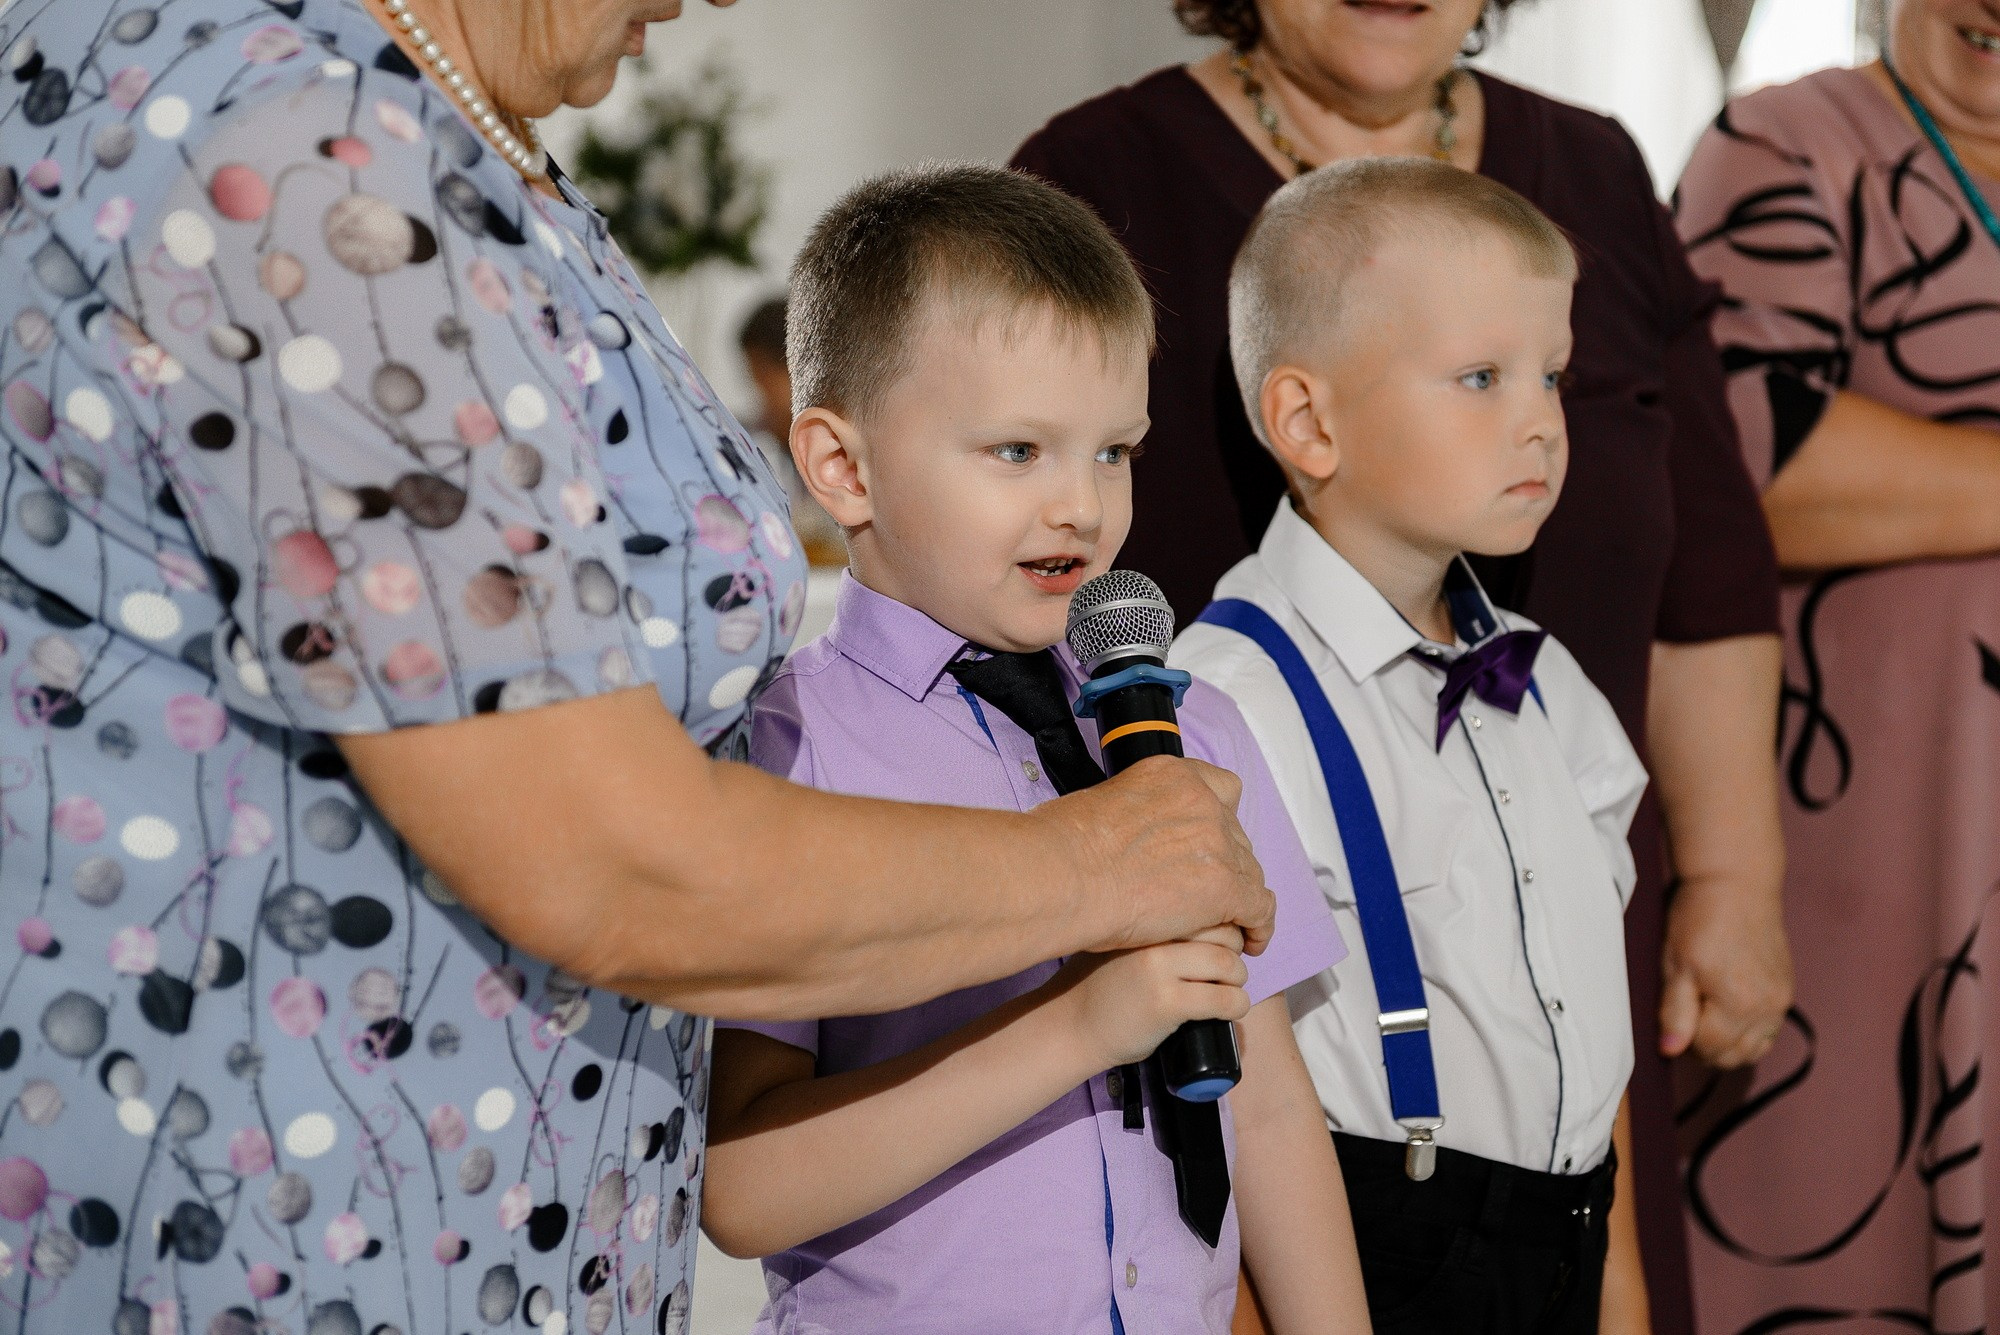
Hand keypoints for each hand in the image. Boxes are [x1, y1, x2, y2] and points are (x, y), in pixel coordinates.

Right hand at [1047, 755, 1276, 956]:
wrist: (1062, 875)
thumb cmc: (1060, 847)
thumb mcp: (1100, 803)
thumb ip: (1131, 813)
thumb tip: (1124, 833)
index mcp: (1172, 775)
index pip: (1221, 789)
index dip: (1218, 820)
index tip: (1206, 843)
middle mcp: (1202, 802)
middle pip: (1235, 836)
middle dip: (1225, 863)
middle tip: (1207, 891)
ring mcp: (1217, 844)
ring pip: (1250, 873)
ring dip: (1240, 896)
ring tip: (1231, 923)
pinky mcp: (1223, 888)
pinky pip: (1259, 909)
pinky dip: (1259, 926)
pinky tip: (1252, 941)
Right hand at [1054, 924, 1249, 1069]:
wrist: (1070, 1025)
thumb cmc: (1097, 985)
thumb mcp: (1122, 941)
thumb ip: (1156, 929)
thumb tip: (1210, 924)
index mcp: (1146, 917)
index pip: (1206, 906)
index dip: (1224, 926)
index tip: (1222, 944)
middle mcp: (1153, 936)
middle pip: (1224, 932)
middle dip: (1236, 952)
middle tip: (1226, 970)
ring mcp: (1160, 969)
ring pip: (1229, 965)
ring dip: (1238, 981)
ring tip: (1229, 990)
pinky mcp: (1167, 1003)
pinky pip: (1223, 999)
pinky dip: (1237, 1005)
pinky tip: (1231, 1010)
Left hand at [1659, 872, 1792, 1066]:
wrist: (1737, 885)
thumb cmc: (1700, 919)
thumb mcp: (1676, 965)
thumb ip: (1675, 1012)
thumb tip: (1671, 1049)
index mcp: (1738, 1004)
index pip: (1709, 1050)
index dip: (1685, 1040)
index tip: (1674, 1017)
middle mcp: (1767, 1008)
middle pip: (1735, 1056)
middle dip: (1707, 1047)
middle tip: (1687, 1017)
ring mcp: (1780, 1000)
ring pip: (1756, 1049)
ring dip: (1730, 1044)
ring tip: (1707, 1014)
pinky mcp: (1786, 990)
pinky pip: (1769, 1030)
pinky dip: (1749, 1031)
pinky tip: (1729, 1009)